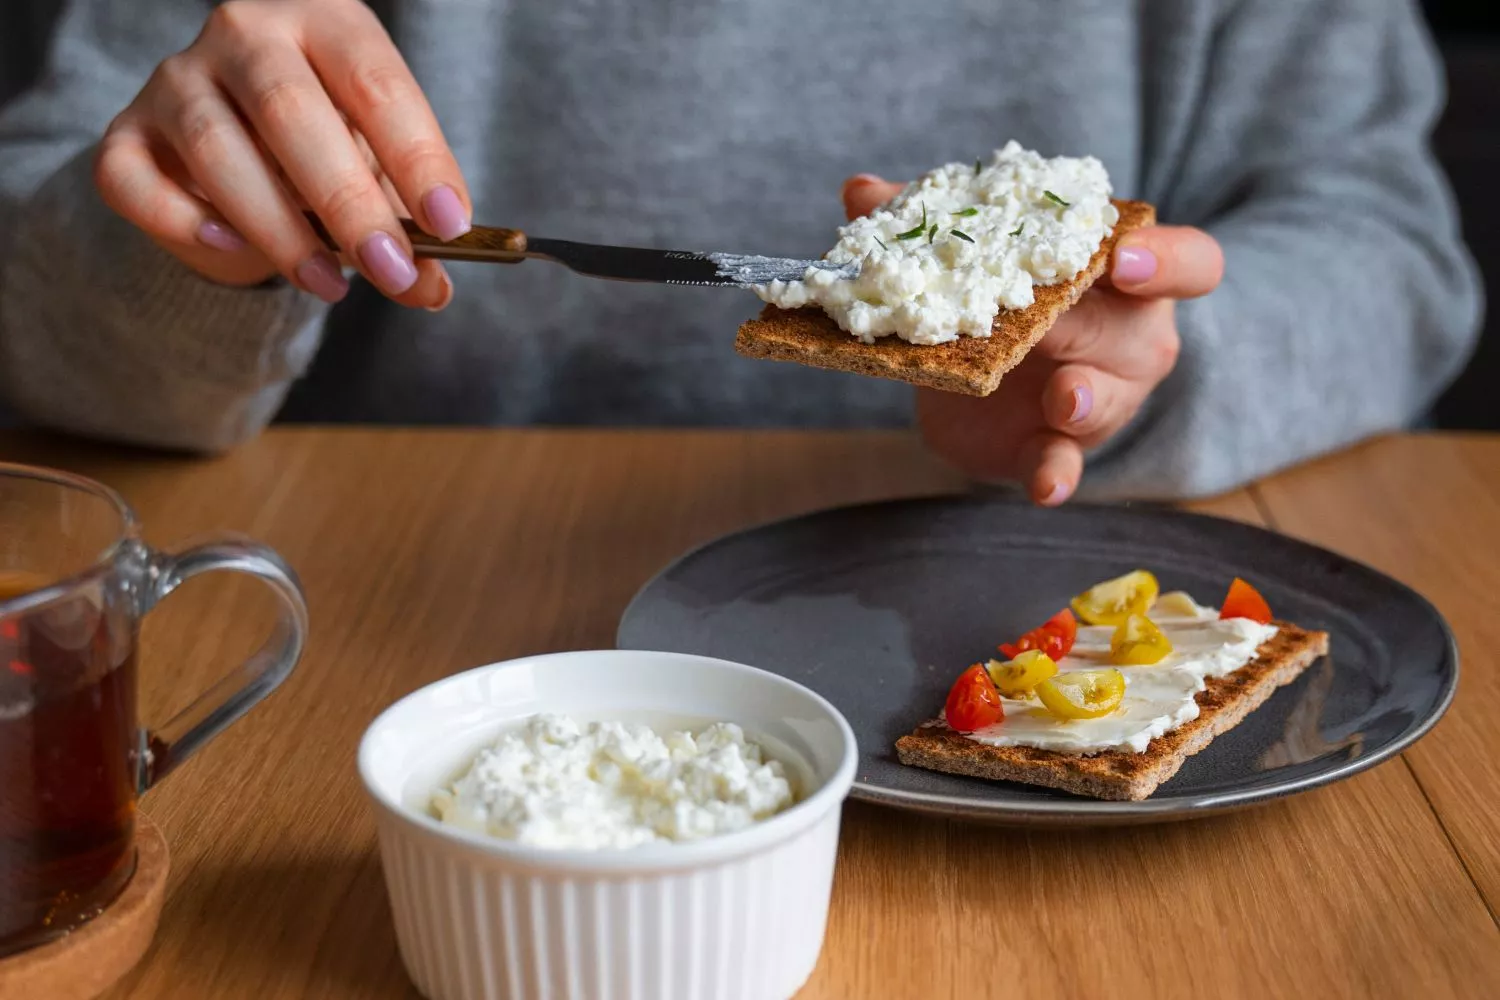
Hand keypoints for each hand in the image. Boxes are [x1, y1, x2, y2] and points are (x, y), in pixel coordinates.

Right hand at [93, 0, 468, 309]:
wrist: (244, 155)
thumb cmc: (330, 153)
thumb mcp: (381, 179)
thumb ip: (410, 229)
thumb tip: (431, 288)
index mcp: (325, 23)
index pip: (374, 81)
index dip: (417, 156)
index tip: (449, 224)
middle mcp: (246, 35)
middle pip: (290, 109)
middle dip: (347, 202)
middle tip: (390, 268)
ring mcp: (177, 79)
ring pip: (214, 147)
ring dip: (278, 228)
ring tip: (328, 283)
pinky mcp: (126, 133)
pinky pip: (133, 178)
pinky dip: (181, 219)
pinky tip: (231, 247)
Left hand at [841, 175, 1222, 503]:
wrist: (969, 379)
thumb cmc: (996, 298)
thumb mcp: (964, 258)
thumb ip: (924, 225)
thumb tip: (862, 191)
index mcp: (1121, 272)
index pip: (1187, 262)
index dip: (1167, 258)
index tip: (1124, 255)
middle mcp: (1129, 334)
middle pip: (1139, 328)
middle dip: (1095, 323)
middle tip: (1050, 321)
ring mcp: (1103, 394)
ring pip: (1113, 395)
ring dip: (1088, 397)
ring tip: (1062, 399)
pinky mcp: (1060, 445)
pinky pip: (1068, 463)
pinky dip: (1057, 474)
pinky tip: (1045, 486)